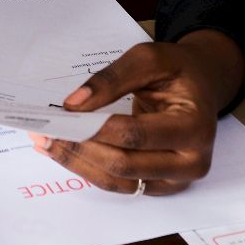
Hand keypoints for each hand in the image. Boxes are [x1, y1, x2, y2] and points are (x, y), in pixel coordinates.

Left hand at [33, 29, 244, 195]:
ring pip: (118, 182)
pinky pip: (119, 184)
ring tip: (44, 143)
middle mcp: (191, 162)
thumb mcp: (150, 58)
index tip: (62, 115)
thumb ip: (112, 78)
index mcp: (195, 127)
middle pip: (124, 165)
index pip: (136, 134)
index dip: (96, 128)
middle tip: (44, 131)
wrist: (201, 86)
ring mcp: (176, 180)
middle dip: (80, 148)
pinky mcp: (160, 186)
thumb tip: (73, 104)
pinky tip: (62, 152)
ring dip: (78, 163)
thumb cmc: (177, 70)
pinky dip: (89, 169)